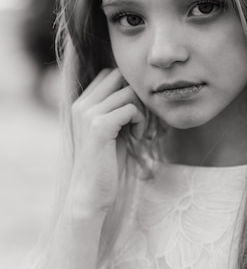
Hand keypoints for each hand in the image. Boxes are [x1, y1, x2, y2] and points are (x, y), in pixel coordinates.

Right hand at [67, 68, 144, 217]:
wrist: (90, 194)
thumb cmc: (106, 162)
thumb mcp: (111, 128)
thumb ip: (117, 107)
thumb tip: (137, 88)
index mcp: (82, 103)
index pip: (110, 74)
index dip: (128, 88)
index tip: (134, 111)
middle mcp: (82, 104)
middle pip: (119, 75)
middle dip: (136, 93)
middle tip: (140, 116)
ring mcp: (88, 114)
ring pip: (128, 92)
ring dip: (141, 110)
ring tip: (138, 130)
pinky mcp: (99, 126)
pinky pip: (131, 108)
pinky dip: (140, 121)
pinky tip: (137, 137)